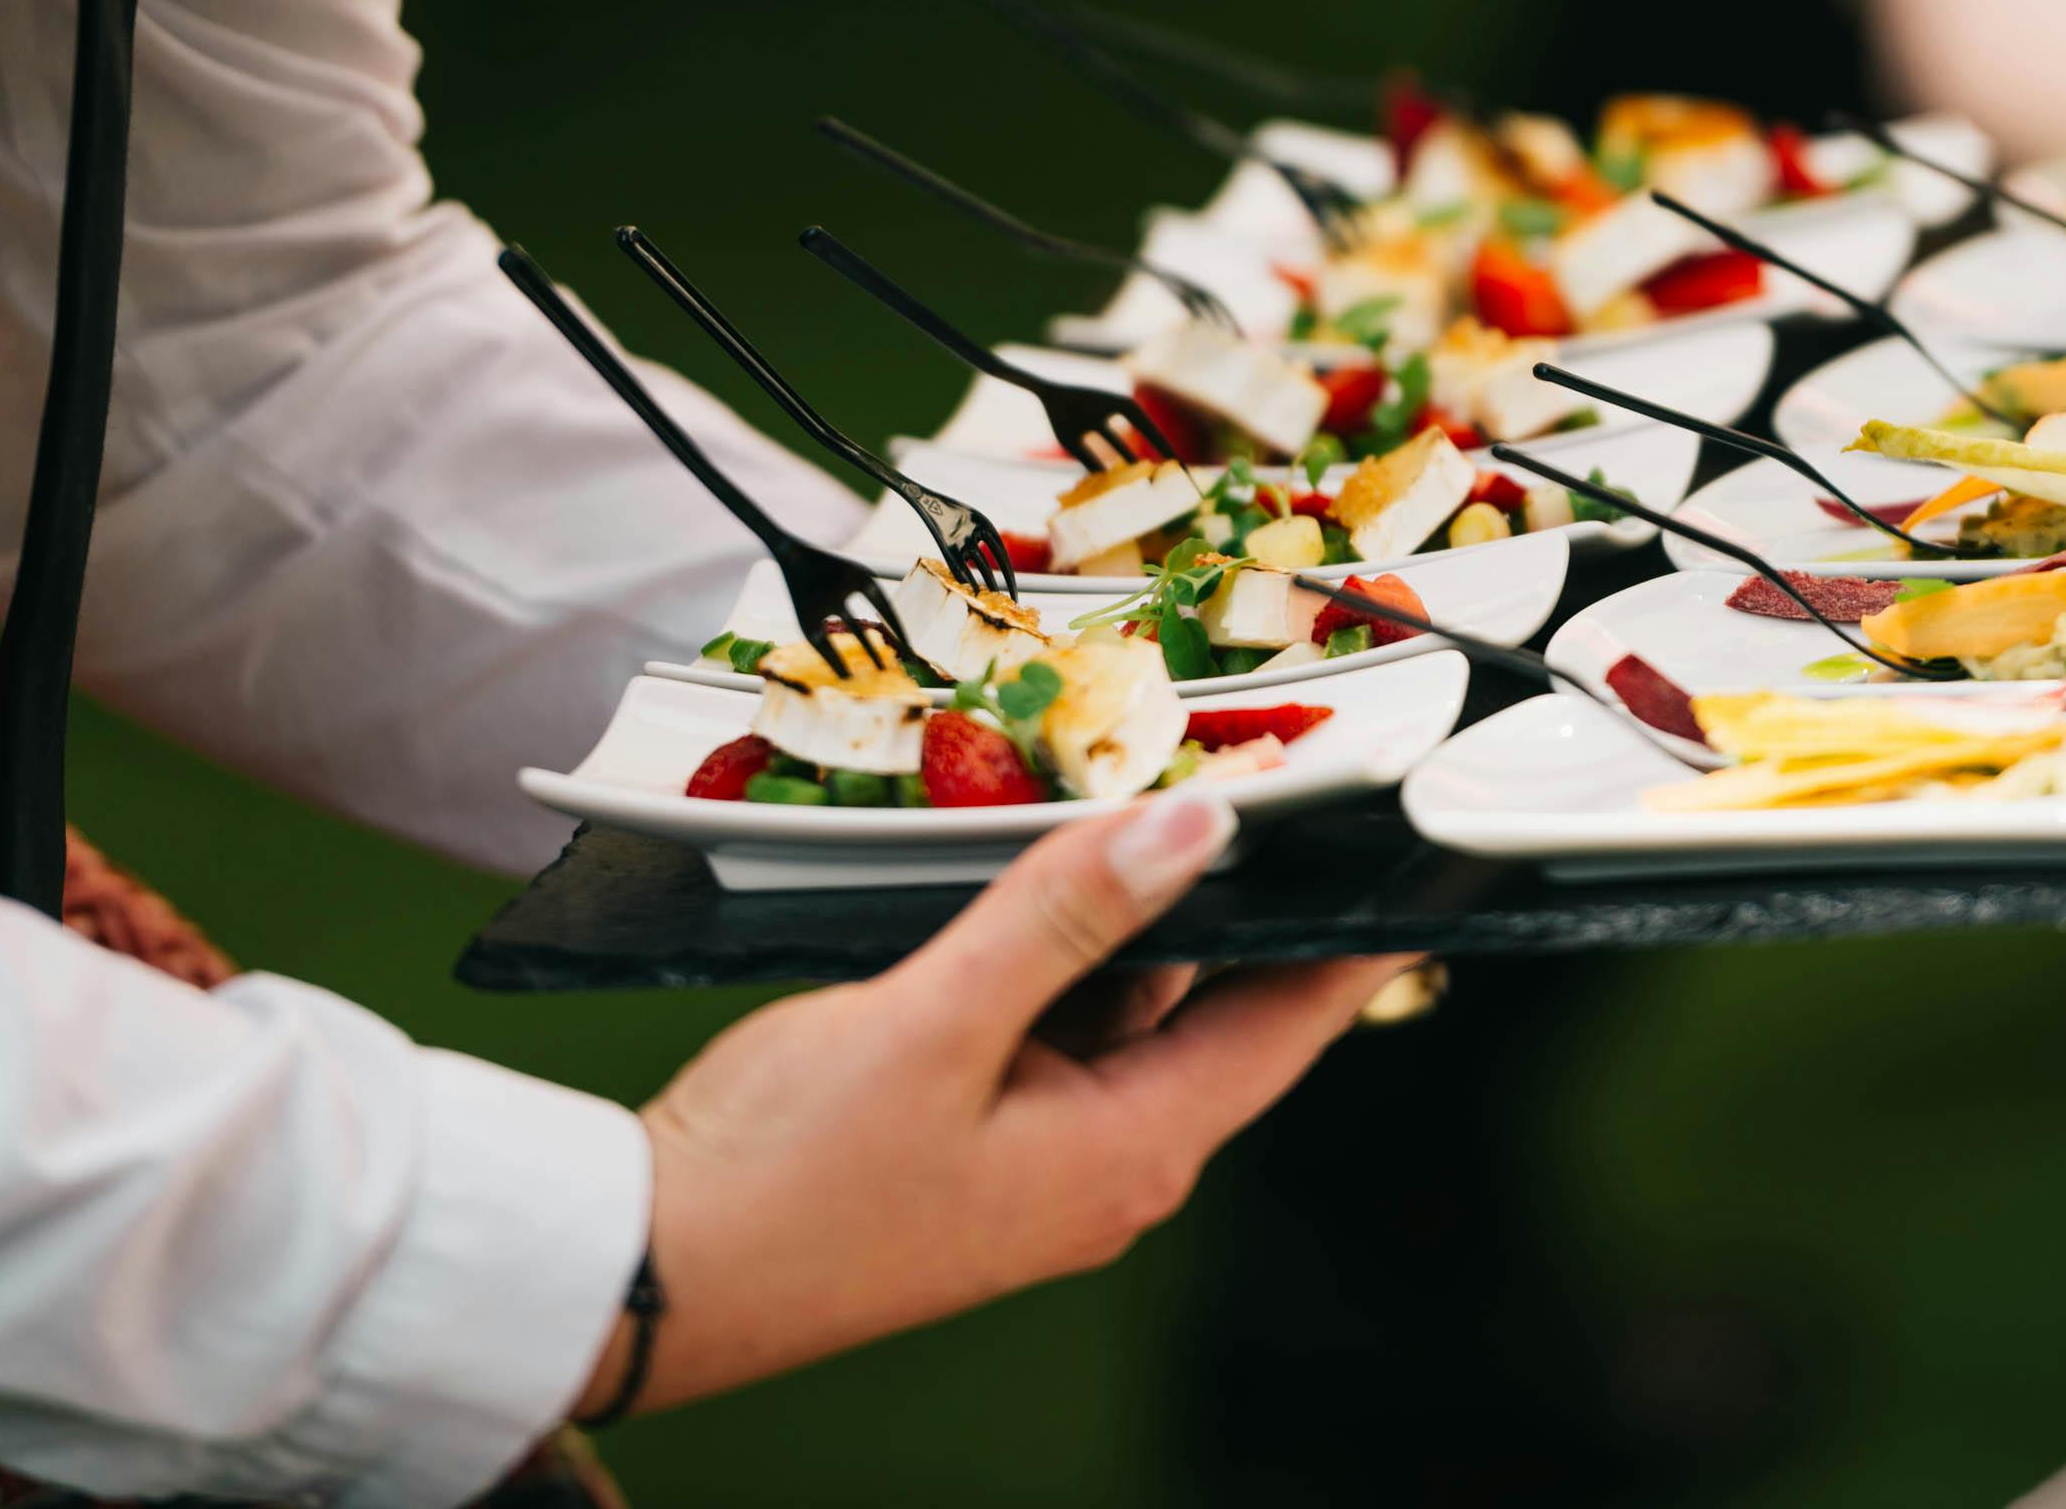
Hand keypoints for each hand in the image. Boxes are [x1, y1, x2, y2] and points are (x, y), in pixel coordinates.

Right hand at [575, 788, 1411, 1415]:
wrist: (639, 1280)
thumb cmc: (782, 1179)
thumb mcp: (935, 1021)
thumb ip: (1067, 914)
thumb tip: (1198, 826)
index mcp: (1129, 1149)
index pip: (1293, 1023)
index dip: (1361, 935)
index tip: (1427, 860)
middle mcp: (1107, 1160)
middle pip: (1221, 1007)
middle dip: (1252, 900)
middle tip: (1294, 784)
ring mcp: (1043, 1153)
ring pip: (1134, 1006)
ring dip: (1148, 915)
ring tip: (1175, 796)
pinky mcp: (980, 1135)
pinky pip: (1061, 1023)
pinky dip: (1069, 950)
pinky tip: (1051, 873)